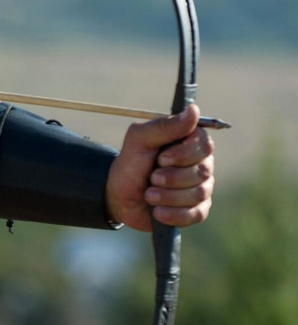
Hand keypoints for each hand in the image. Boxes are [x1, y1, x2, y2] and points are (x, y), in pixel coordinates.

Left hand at [105, 104, 214, 231]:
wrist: (119, 196)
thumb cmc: (131, 163)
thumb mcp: (139, 140)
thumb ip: (164, 126)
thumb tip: (194, 110)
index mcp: (190, 143)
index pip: (205, 145)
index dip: (183, 154)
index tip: (161, 157)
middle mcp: (201, 164)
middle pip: (204, 171)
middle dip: (172, 177)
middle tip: (152, 177)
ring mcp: (201, 188)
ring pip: (199, 193)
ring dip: (168, 196)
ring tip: (149, 194)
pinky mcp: (196, 210)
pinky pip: (197, 214)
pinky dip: (173, 213)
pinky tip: (157, 211)